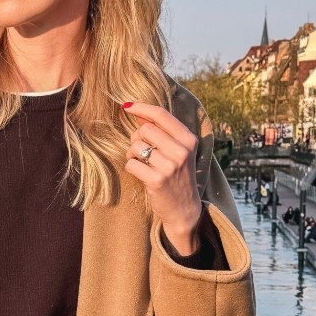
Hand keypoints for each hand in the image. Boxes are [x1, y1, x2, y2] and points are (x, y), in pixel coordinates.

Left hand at [121, 102, 203, 255]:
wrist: (184, 209)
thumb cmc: (178, 176)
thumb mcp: (177, 151)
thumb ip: (161, 131)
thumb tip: (138, 111)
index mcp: (189, 140)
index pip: (161, 115)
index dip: (141, 107)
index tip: (126, 106)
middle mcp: (182, 151)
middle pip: (145, 130)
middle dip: (136, 138)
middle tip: (140, 150)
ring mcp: (170, 166)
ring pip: (136, 146)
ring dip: (132, 154)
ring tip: (142, 163)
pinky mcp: (157, 180)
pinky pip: (131, 163)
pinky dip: (131, 167)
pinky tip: (141, 174)